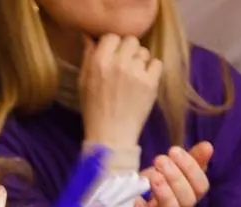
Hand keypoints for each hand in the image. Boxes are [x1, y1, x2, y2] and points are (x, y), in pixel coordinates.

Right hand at [79, 34, 162, 149]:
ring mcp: (136, 73)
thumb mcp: (83, 82)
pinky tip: (144, 82)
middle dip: (128, 51)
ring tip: (134, 77)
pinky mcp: (150, 83)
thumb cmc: (94, 110)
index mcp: (99, 62)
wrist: (111, 136)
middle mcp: (118, 63)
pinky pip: (157, 63)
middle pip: (131, 41)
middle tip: (125, 66)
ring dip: (140, 61)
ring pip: (144, 52)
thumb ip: (88, 58)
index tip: (113, 55)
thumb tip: (91, 38)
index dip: (113, 45)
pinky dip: (152, 71)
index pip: (112, 36)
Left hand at [114, 143, 213, 206]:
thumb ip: (184, 162)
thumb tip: (208, 146)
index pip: (200, 187)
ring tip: (154, 177)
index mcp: (184, 198)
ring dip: (166, 195)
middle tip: (160, 160)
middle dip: (176, 178)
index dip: (192, 168)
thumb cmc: (143, 194)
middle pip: (188, 202)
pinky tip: (138, 201)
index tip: (174, 150)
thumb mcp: (162, 173)